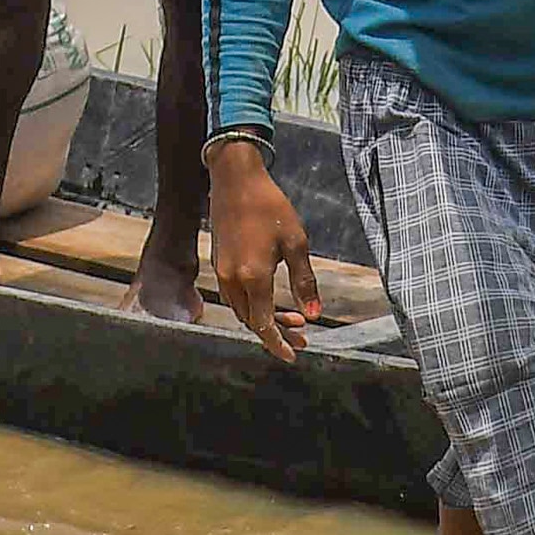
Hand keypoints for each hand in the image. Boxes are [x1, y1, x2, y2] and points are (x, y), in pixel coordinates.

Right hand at [207, 137, 321, 365]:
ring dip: (265, 319)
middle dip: (277, 333)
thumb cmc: (270, 207)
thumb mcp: (296, 243)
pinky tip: (271, 298)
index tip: (294, 355)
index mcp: (252, 278)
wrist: (235, 179)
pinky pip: (234, 296)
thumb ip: (304, 282)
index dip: (279, 343)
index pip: (264, 325)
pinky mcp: (219, 262)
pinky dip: (253, 304)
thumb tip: (315, 315)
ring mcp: (222, 272)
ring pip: (242, 310)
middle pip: (252, 321)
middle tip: (303, 337)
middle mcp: (232, 280)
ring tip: (294, 318)